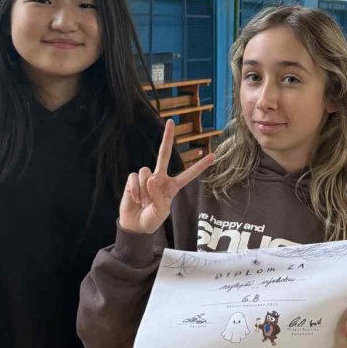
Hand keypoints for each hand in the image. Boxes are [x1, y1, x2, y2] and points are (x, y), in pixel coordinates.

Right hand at [119, 119, 213, 234]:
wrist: (135, 225)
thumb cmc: (151, 219)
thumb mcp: (161, 212)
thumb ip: (158, 196)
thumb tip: (150, 179)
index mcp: (172, 186)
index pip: (189, 175)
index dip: (200, 166)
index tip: (213, 156)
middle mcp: (160, 178)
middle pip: (164, 154)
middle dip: (167, 138)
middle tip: (171, 122)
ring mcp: (146, 177)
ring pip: (146, 173)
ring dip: (144, 191)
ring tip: (143, 203)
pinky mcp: (133, 179)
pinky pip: (134, 178)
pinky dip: (134, 190)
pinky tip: (135, 199)